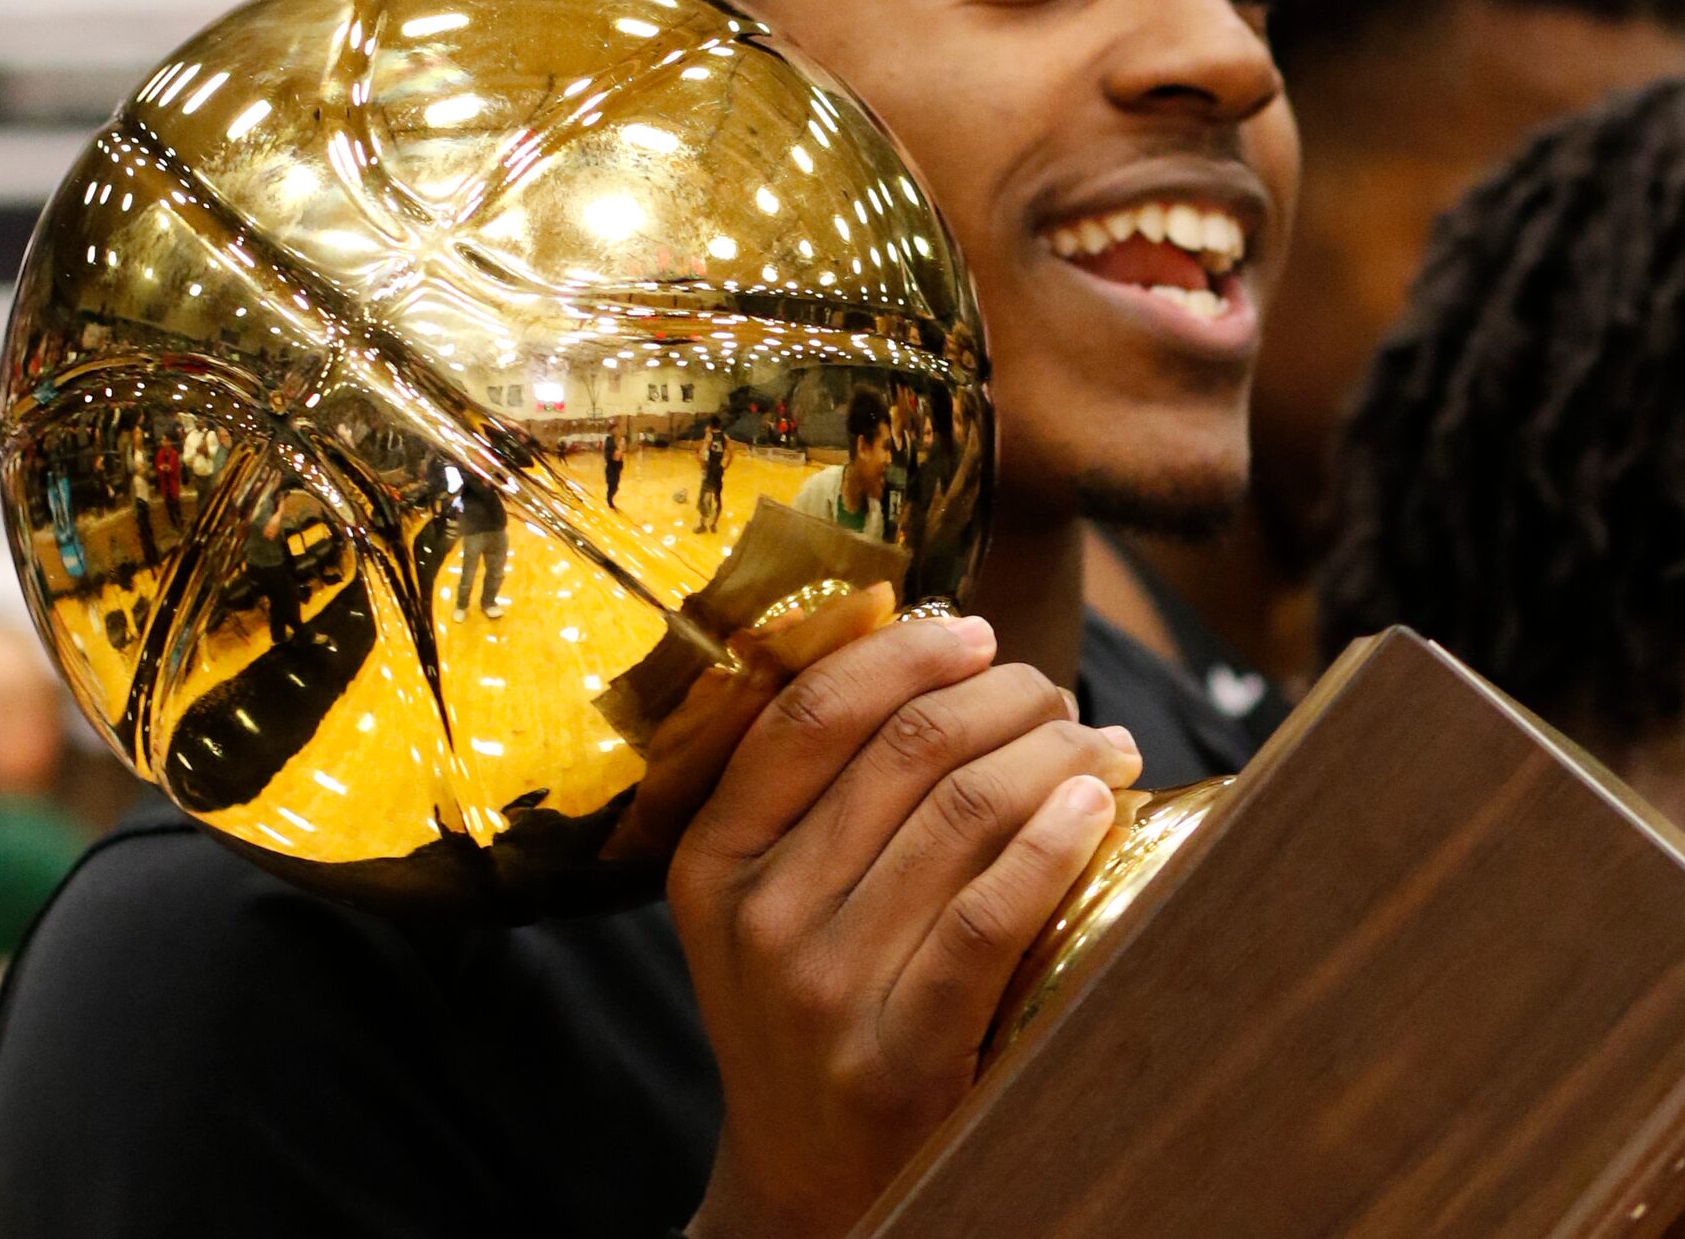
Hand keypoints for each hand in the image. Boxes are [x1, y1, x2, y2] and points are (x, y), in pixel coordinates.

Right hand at [673, 615, 1139, 1238]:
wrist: (808, 1181)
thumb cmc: (810, 1007)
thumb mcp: (765, 901)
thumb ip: (818, 796)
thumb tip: (935, 655)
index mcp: (714, 856)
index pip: (809, 712)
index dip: (902, 652)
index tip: (974, 633)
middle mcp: (760, 914)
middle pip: (904, 747)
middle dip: (1003, 698)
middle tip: (1056, 694)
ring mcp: (825, 988)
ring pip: (961, 813)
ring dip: (1053, 755)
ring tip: (1100, 744)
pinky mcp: (898, 1056)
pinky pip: (990, 916)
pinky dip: (1053, 842)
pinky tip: (1095, 808)